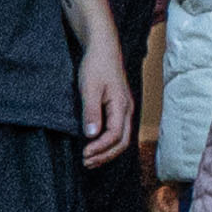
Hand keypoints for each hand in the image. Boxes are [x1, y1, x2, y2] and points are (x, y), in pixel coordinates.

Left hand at [78, 48, 134, 166]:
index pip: (114, 135)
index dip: (99, 148)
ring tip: (90, 160)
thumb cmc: (96, 65)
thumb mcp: (89, 88)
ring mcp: (125, 110)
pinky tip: (96, 146)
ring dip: (106, 152)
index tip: (83, 153)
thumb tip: (91, 135)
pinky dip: (108, 144)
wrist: (104, 48)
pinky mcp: (120, 108)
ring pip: (122, 139)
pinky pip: (119, 132)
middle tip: (86, 162)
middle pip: (122, 142)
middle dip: (104, 155)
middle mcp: (128, 110)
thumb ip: (91, 112)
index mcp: (122, 106)